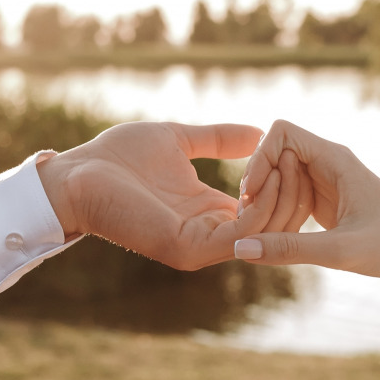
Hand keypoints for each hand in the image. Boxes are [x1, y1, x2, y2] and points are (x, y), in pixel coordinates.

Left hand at [36, 122, 284, 270]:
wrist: (77, 174)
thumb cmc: (117, 157)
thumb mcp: (180, 140)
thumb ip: (218, 139)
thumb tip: (258, 131)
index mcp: (208, 214)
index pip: (264, 209)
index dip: (286, 183)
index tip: (298, 151)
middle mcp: (208, 236)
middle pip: (271, 226)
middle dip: (293, 192)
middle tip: (302, 158)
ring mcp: (199, 247)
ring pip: (262, 231)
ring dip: (282, 197)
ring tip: (290, 162)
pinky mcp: (188, 248)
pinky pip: (240, 233)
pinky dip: (260, 207)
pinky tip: (266, 176)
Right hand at [231, 119, 379, 284]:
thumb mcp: (342, 251)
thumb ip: (290, 249)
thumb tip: (239, 249)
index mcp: (336, 159)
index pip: (279, 133)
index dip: (259, 160)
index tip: (252, 197)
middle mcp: (329, 165)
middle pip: (274, 159)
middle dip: (261, 192)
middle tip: (256, 228)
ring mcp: (326, 184)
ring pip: (279, 182)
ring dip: (270, 209)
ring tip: (271, 242)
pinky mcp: (327, 204)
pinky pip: (289, 202)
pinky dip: (281, 222)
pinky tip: (287, 247)